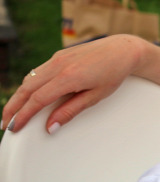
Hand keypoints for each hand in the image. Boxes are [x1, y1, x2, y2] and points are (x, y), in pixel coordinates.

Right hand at [2, 35, 145, 133]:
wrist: (122, 50)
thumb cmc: (113, 74)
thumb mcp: (95, 97)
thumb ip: (71, 111)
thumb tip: (51, 127)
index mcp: (68, 77)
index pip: (38, 99)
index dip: (23, 115)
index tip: (15, 127)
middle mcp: (58, 65)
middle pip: (26, 89)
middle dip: (13, 107)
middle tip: (5, 124)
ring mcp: (56, 58)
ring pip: (29, 79)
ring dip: (18, 97)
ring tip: (13, 113)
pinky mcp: (58, 56)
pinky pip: (38, 72)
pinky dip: (28, 86)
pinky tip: (26, 96)